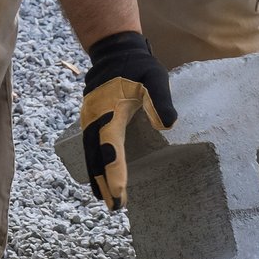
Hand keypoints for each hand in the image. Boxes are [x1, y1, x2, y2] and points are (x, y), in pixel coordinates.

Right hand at [79, 31, 175, 210]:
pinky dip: (94, 164)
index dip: (115, 174)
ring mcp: (90, 120)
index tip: (120, 194)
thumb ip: (160, 100)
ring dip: (96, 177)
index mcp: (109, 114)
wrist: (114, 51)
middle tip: (113, 207)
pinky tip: (99, 175)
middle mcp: (94, 120)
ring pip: (90, 154)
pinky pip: (91, 147)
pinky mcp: (91, 119)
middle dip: (104, 183)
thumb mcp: (154, 78)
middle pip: (96, 158)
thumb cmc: (137, 66)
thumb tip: (169, 124)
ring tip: (103, 198)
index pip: (112, 150)